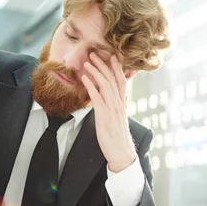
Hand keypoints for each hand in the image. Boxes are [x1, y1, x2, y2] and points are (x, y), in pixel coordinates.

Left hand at [82, 53, 136, 172]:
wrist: (121, 152)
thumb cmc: (117, 136)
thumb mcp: (119, 117)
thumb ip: (118, 105)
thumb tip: (119, 96)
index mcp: (122, 103)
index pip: (121, 80)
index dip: (117, 67)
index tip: (111, 55)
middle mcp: (118, 103)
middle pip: (112, 79)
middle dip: (103, 65)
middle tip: (95, 53)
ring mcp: (112, 108)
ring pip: (105, 85)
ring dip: (95, 72)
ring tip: (87, 63)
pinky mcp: (104, 115)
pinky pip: (97, 97)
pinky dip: (91, 86)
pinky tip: (84, 79)